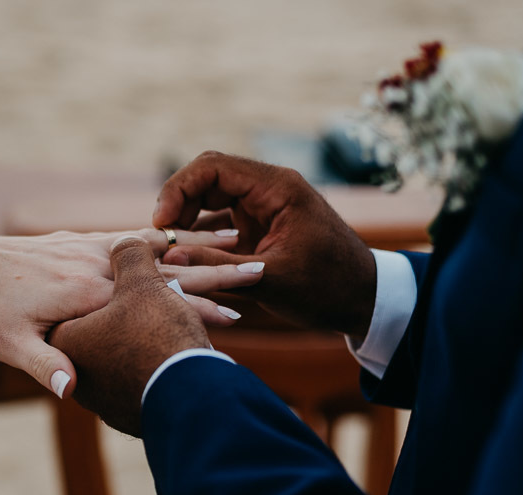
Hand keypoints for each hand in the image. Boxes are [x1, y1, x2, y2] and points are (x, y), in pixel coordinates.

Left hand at [0, 227, 255, 397]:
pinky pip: (132, 233)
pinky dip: (166, 233)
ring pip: (158, 244)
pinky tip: (187, 233)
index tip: (242, 318)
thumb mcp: (9, 346)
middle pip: (170, 266)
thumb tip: (73, 392)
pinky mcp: (80, 241)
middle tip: (265, 270)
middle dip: (219, 271)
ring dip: (201, 244)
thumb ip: (47, 367)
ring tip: (243, 240)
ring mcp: (89, 248)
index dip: (201, 309)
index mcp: (89, 292)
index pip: (157, 299)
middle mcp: (96, 264)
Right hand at [153, 152, 377, 338]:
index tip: (161, 223)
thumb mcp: (269, 280)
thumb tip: (167, 257)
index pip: (213, 167)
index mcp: (277, 188)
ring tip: (169, 250)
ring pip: (209, 198)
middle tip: (160, 238)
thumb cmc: (327, 288)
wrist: (363, 300)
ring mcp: (263, 206)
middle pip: (207, 178)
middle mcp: (268, 189)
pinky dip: (199, 236)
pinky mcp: (259, 225)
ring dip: (186, 220)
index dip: (179, 189)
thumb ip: (217, 267)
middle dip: (177, 204)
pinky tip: (186, 258)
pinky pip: (219, 220)